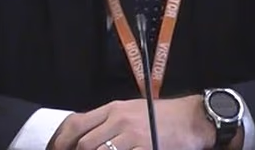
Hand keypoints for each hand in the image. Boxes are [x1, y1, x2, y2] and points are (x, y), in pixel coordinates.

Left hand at [49, 95, 217, 149]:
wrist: (192, 119)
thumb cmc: (162, 117)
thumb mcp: (132, 110)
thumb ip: (109, 121)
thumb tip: (85, 136)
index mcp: (114, 109)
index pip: (78, 124)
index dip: (62, 142)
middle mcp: (119, 120)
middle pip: (85, 143)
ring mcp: (132, 136)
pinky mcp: (146, 148)